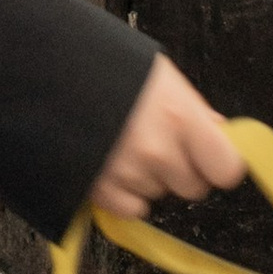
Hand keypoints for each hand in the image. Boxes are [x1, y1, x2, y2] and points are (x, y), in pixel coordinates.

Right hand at [90, 57, 242, 218]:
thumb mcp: (159, 73)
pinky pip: (132, 209)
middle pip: (193, 187)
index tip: (211, 155)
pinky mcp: (101, 190)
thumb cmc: (105, 64)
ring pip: (160, 195)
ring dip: (150, 177)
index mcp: (179, 117)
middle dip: (182, 168)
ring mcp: (129, 174)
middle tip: (160, 140)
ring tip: (126, 142)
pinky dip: (126, 193)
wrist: (46, 67)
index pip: (226, 168)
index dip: (219, 162)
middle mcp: (158, 151)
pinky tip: (114, 163)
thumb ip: (193, 108)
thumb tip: (219, 133)